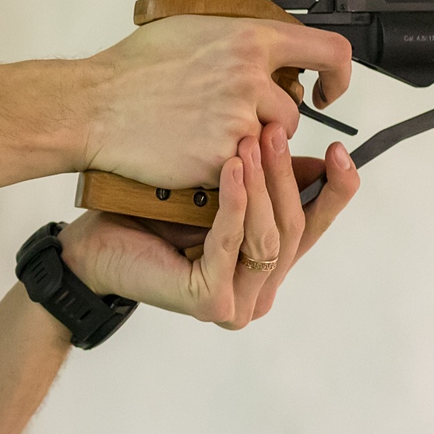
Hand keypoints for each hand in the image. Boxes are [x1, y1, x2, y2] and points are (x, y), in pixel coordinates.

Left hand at [59, 124, 359, 329]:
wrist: (93, 244)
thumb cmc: (151, 215)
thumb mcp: (219, 191)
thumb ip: (265, 183)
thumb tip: (319, 156)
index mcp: (268, 267)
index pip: (315, 225)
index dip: (335, 189)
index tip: (340, 151)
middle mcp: (260, 291)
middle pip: (295, 228)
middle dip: (287, 175)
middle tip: (276, 131)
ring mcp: (238, 302)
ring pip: (269, 238)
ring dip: (263, 185)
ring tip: (252, 141)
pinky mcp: (211, 300)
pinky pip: (232, 244)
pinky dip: (235, 203)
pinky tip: (231, 167)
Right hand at [85, 14, 352, 191]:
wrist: (96, 106)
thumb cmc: (132, 68)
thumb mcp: (191, 28)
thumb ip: (237, 36)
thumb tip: (264, 43)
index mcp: (249, 40)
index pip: (329, 51)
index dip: (338, 75)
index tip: (327, 90)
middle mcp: (250, 78)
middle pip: (293, 109)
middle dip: (271, 120)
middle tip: (235, 121)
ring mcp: (238, 120)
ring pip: (270, 143)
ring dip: (251, 146)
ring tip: (207, 134)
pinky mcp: (221, 158)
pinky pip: (242, 168)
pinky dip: (223, 165)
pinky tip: (192, 150)